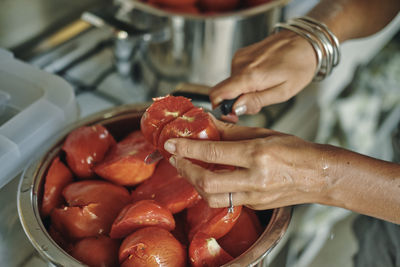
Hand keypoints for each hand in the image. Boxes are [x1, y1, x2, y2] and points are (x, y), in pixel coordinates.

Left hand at [163, 119, 327, 209]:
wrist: (319, 176)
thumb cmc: (295, 151)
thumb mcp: (263, 133)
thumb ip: (231, 131)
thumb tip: (207, 122)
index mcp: (257, 154)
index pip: (212, 153)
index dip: (187, 148)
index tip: (171, 144)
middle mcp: (255, 178)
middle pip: (206, 182)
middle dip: (185, 170)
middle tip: (175, 159)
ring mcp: (255, 196)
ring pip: (212, 198)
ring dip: (195, 183)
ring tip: (188, 169)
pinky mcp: (255, 206)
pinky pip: (226, 201)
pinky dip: (212, 190)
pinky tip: (208, 178)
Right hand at [210, 30, 315, 114]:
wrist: (305, 41)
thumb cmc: (299, 65)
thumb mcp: (283, 92)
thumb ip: (256, 102)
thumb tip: (235, 109)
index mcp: (249, 75)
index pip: (217, 94)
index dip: (221, 108)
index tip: (233, 114)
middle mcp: (240, 64)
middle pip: (223, 92)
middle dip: (236, 102)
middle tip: (258, 102)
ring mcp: (239, 57)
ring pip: (231, 85)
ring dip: (244, 92)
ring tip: (265, 87)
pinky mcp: (241, 54)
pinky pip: (236, 75)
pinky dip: (246, 82)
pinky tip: (262, 78)